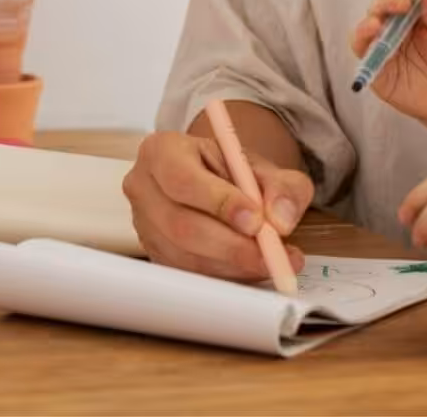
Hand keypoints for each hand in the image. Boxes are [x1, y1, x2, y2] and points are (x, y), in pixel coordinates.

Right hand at [122, 130, 310, 280]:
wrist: (220, 184)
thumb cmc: (234, 172)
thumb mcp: (265, 168)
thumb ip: (282, 187)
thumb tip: (281, 219)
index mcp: (162, 150)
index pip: (182, 179)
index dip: (219, 203)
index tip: (257, 220)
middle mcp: (144, 188)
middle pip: (181, 225)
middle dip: (232, 245)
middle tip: (272, 253)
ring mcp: (145, 226)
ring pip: (184, 256)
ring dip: (232, 266)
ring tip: (273, 262)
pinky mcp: (155, 254)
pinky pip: (187, 274)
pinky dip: (226, 276)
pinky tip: (252, 268)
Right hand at [349, 0, 426, 127]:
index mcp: (408, 12)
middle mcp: (391, 26)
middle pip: (377, 4)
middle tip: (403, 2)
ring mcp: (381, 46)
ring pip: (365, 25)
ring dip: (370, 17)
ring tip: (380, 20)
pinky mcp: (375, 67)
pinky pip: (361, 50)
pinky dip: (361, 38)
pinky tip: (372, 31)